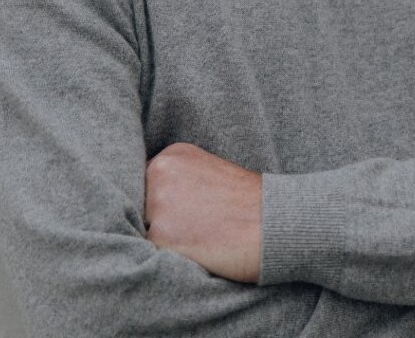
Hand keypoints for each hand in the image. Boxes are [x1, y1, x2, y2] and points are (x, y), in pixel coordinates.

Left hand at [144, 142, 261, 282]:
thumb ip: (178, 182)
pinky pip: (152, 255)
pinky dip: (172, 259)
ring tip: (200, 239)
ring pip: (144, 233)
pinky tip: (199, 251)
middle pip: (139, 209)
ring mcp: (157, 202)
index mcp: (171, 155)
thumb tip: (149, 204)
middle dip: (158, 223)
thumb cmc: (248, 203)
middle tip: (195, 229)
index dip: (161, 206)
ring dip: (164, 242)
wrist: (275, 222)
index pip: (144, 186)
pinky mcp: (161, 235)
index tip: (184, 216)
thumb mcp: (209, 174)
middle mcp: (159, 172)